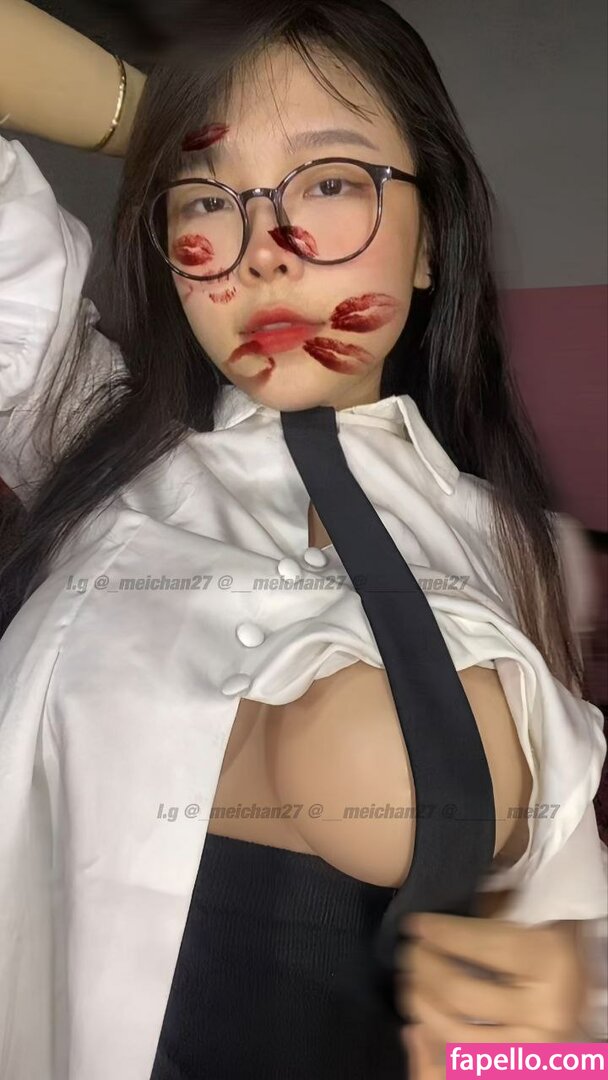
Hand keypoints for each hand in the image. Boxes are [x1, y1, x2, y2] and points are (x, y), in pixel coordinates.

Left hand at [396, 912, 586, 1076]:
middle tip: (410, 952)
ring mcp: (536, 1047)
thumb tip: (430, 924)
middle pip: (461, 992)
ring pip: (457, 1033)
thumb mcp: (527, 922)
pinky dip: (437, 1037)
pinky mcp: (524, 1065)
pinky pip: (467, 1058)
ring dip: (422, 1005)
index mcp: (551, 962)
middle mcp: (547, 1010)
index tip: (415, 924)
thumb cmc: (549, 948)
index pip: (482, 946)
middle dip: (425, 969)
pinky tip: (422, 1017)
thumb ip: (486, 918)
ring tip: (410, 983)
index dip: (442, 933)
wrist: (576, 995)